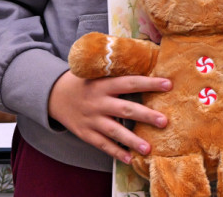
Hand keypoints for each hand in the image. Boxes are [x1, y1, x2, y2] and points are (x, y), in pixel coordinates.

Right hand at [47, 71, 170, 163]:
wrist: (53, 95)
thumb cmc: (84, 82)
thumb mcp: (98, 73)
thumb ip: (118, 73)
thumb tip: (148, 64)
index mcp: (104, 84)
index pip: (130, 83)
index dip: (149, 83)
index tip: (169, 84)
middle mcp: (98, 102)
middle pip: (125, 109)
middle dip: (146, 116)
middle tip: (164, 121)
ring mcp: (91, 119)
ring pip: (114, 131)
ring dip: (132, 140)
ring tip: (149, 149)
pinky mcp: (85, 133)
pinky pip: (102, 145)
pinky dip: (116, 152)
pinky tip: (130, 159)